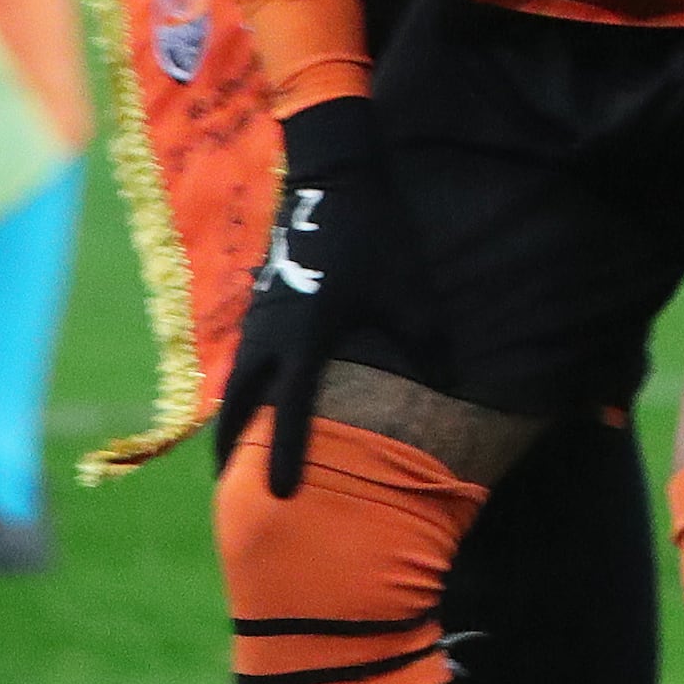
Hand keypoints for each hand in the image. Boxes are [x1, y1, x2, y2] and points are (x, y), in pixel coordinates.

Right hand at [220, 100, 390, 497]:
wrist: (331, 183)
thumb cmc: (375, 239)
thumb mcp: (408, 292)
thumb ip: (424, 340)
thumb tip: (449, 381)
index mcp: (306, 341)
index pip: (290, 413)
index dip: (284, 457)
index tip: (278, 499)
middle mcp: (270, 339)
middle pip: (237, 414)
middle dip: (234, 458)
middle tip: (237, 500)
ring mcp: (257, 324)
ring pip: (234, 390)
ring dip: (233, 428)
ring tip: (237, 466)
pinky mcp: (257, 310)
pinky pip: (243, 365)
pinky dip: (242, 394)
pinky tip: (253, 410)